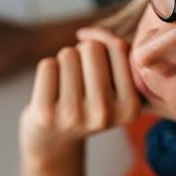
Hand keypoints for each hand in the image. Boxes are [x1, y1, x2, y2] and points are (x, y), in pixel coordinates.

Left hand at [19, 27, 140, 163]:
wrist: (53, 142)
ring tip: (65, 90)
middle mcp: (104, 115)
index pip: (119, 48)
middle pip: (91, 48)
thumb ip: (115, 53)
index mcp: (130, 108)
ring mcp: (73, 116)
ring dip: (64, 64)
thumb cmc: (86, 103)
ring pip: (68, 54)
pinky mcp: (45, 114)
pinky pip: (47, 65)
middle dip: (82, 55)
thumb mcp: (114, 86)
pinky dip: (47, 72)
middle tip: (79, 82)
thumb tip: (86, 33)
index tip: (98, 61)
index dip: (104, 43)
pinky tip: (49, 93)